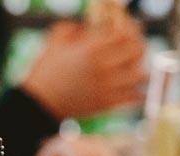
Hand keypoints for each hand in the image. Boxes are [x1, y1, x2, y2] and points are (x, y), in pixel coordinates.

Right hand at [19, 18, 145, 119]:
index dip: (131, 28)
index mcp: (92, 48)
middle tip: (134, 46)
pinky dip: (138, 92)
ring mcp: (108, 87)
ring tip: (133, 68)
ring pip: (141, 74)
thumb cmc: (44, 71)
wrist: (38, 104)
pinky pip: (135, 98)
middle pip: (138, 50)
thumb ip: (74, 27)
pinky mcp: (107, 104)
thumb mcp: (55, 39)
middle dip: (139, 44)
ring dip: (140, 68)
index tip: (129, 27)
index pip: (125, 32)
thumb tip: (88, 27)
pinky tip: (133, 89)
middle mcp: (104, 66)